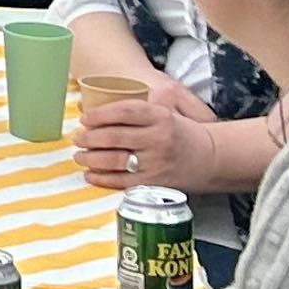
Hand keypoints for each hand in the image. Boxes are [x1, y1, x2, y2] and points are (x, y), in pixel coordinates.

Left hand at [70, 70, 214, 192]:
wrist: (212, 159)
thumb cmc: (182, 132)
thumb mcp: (167, 111)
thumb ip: (138, 107)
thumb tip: (95, 106)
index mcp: (161, 117)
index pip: (125, 111)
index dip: (100, 114)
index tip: (85, 118)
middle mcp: (158, 139)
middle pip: (115, 136)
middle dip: (89, 138)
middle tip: (77, 137)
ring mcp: (156, 162)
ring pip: (116, 159)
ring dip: (91, 158)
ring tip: (79, 156)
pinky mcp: (155, 183)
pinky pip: (123, 181)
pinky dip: (103, 179)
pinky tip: (91, 175)